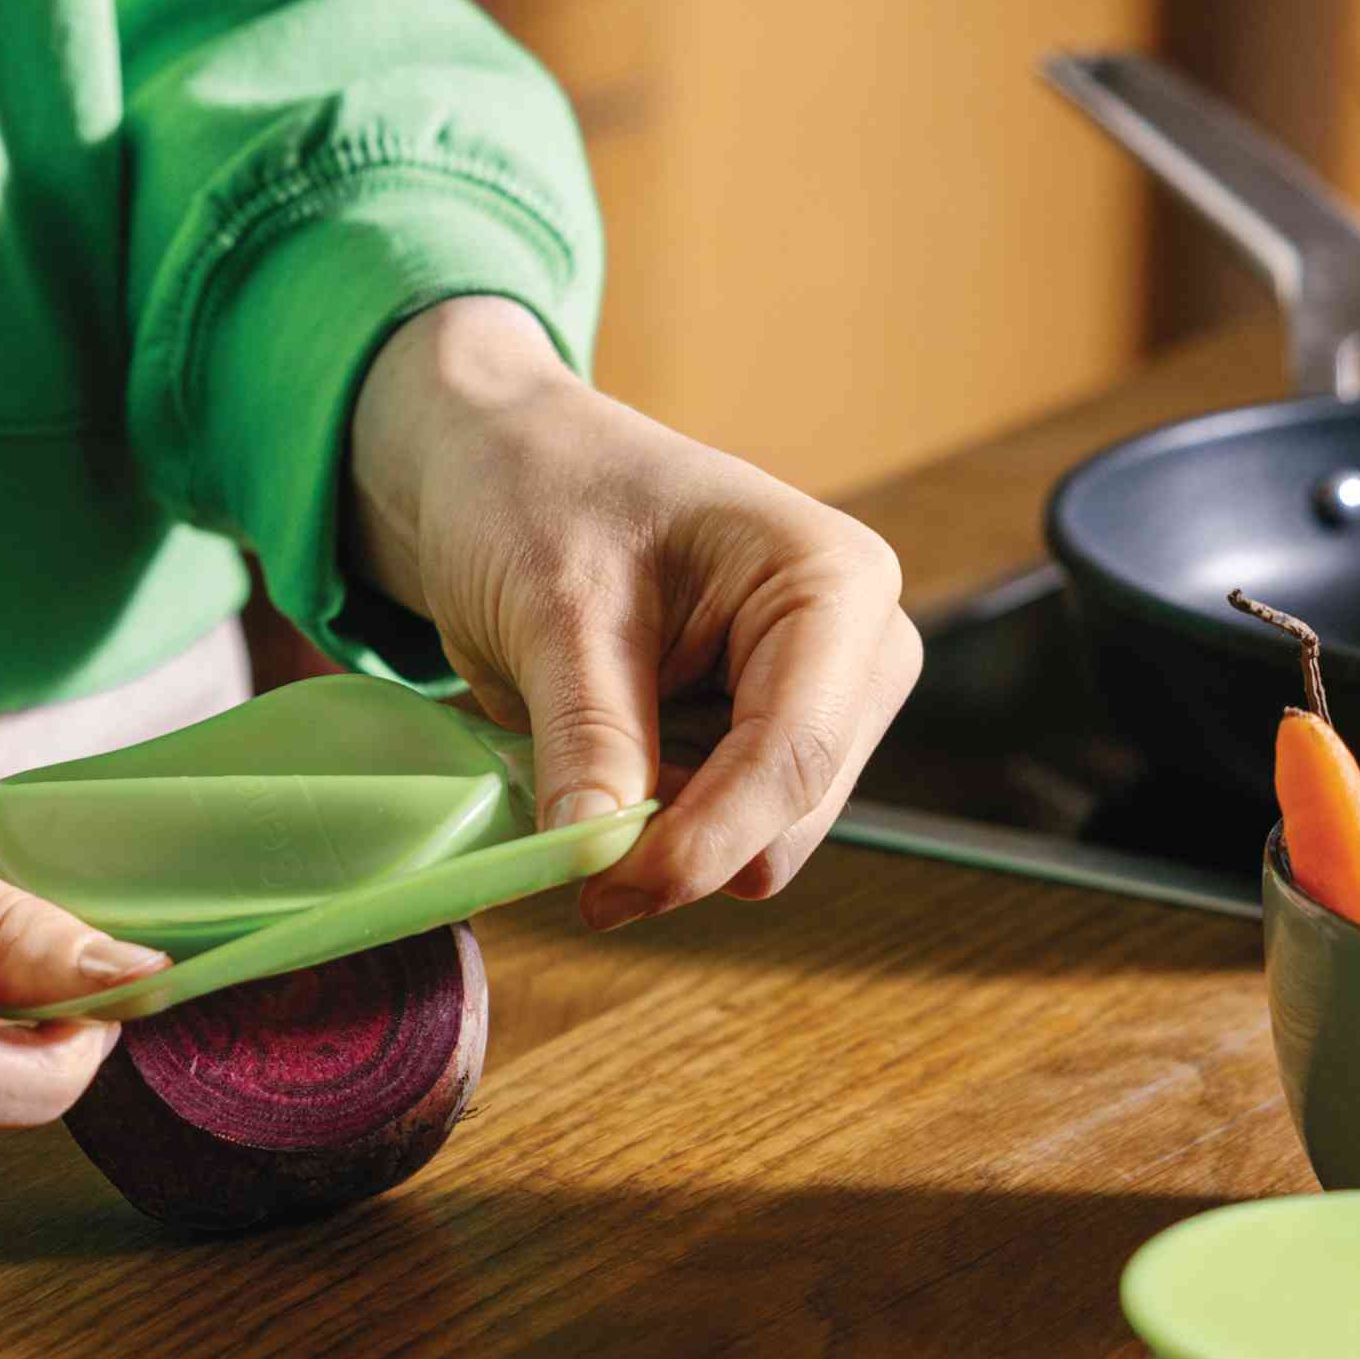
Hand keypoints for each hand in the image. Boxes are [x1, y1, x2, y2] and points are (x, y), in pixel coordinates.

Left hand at [348, 298, 921, 925]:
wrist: (504, 466)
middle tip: (563, 824)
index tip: (606, 892)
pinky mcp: (771, 742)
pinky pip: (727, 831)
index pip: (793, 755)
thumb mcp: (552, 605)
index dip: (704, 842)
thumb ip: (587, 732)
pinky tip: (602, 763)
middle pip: (791, 813)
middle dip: (681, 843)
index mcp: (832, 584)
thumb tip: (597, 853)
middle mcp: (855, 650)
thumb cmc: (538, 493)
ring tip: (577, 755)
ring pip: (762, 840)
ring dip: (664, 837)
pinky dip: (657, 826)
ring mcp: (821, 702)